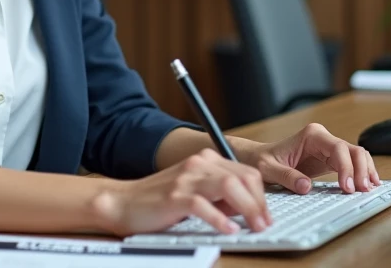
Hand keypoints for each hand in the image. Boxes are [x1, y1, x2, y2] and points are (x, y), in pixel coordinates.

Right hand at [93, 149, 271, 236]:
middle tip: (264, 224)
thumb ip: (218, 194)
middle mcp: (198, 164)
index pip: (246, 172)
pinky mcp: (175, 196)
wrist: (123, 201)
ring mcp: (186, 178)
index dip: (261, 195)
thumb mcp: (194, 190)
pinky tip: (229, 230)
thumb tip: (245, 206)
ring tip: (253, 227)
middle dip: (259, 203)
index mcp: (205, 160)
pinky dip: (220, 219)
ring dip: (248, 209)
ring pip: (229, 187)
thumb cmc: (159, 199)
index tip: (266, 215)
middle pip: (242, 177)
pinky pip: (204, 205)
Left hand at [236, 123, 380, 194]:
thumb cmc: (262, 159)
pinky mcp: (330, 160)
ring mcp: (329, 148)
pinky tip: (368, 184)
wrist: (259, 157)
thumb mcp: (268, 169)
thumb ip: (286, 176)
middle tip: (362, 190)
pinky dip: (362, 173)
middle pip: (353, 150)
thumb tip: (306, 186)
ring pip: (357, 156)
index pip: (338, 148)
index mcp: (311, 135)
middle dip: (361, 169)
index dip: (346, 167)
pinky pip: (352, 164)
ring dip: (365, 171)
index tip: (347, 187)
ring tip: (369, 189)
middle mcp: (323, 139)